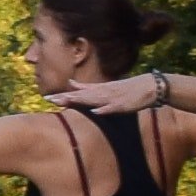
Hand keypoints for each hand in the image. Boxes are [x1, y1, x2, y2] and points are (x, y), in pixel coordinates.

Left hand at [50, 68, 172, 114]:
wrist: (149, 86)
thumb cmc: (126, 88)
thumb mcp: (104, 86)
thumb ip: (87, 87)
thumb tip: (71, 83)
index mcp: (98, 90)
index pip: (77, 93)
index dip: (62, 95)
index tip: (46, 98)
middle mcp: (102, 93)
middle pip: (81, 96)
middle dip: (65, 98)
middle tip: (49, 100)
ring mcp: (112, 98)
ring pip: (93, 100)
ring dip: (79, 101)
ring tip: (66, 102)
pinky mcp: (122, 105)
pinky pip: (111, 108)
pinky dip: (103, 109)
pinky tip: (94, 111)